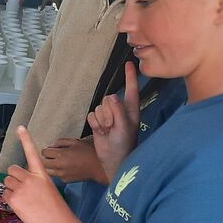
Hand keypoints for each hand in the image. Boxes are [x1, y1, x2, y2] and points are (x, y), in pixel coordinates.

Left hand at [4, 127, 72, 222]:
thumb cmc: (55, 208)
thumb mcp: (48, 189)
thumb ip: (36, 182)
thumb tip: (22, 182)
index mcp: (42, 174)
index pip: (32, 152)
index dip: (26, 139)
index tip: (20, 127)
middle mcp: (30, 178)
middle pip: (12, 169)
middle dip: (14, 177)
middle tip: (22, 188)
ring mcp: (21, 188)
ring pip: (6, 182)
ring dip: (12, 188)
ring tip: (24, 199)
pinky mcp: (14, 198)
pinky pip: (5, 194)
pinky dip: (10, 200)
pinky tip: (21, 206)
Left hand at [40, 137, 105, 183]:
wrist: (99, 167)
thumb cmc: (88, 152)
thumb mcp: (75, 142)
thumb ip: (60, 142)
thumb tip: (51, 146)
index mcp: (61, 155)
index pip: (44, 152)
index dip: (47, 150)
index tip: (51, 150)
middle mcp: (59, 166)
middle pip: (43, 163)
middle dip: (45, 158)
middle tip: (51, 157)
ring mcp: (61, 174)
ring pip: (47, 171)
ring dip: (49, 166)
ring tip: (57, 163)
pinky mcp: (65, 180)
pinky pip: (56, 176)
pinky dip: (57, 172)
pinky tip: (65, 168)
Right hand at [87, 62, 140, 181]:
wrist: (113, 159)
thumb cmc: (124, 144)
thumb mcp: (125, 127)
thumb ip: (118, 111)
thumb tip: (111, 97)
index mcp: (131, 109)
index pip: (131, 89)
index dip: (130, 76)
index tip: (129, 63)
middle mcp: (119, 110)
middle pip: (108, 99)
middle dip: (107, 113)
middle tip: (112, 127)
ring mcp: (108, 116)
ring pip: (98, 107)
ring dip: (101, 121)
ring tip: (107, 131)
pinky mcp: (98, 122)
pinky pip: (91, 115)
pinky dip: (94, 124)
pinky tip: (101, 132)